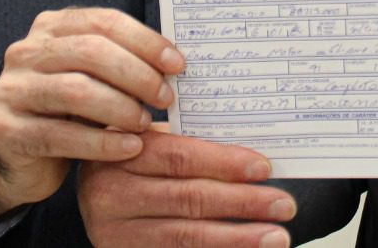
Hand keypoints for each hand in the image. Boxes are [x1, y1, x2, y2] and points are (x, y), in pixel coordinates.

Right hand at [0, 7, 184, 223]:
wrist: (21, 159)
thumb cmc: (69, 111)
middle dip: (137, 74)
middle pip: (91, 52)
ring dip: (121, 108)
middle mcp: (25, 52)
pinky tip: (130, 148)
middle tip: (166, 98)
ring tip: (147, 123)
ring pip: (77, 91)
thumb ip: (122, 62)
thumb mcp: (93, 78)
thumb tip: (175, 62)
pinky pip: (62, 135)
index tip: (177, 64)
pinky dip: (103, 142)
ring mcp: (11, 89)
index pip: (104, 22)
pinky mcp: (6, 130)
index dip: (145, 41)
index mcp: (51, 27)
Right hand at [79, 129, 295, 247]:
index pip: (180, 157)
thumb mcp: (148, 139)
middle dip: (243, 203)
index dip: (225, 163)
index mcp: (122, 153)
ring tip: (276, 236)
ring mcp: (115, 232)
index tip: (264, 168)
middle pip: (189, 198)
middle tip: (284, 205)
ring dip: (238, 237)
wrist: (93, 194)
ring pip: (187, 236)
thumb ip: (188, 141)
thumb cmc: (131, 159)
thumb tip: (253, 155)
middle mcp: (112, 195)